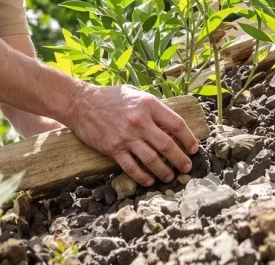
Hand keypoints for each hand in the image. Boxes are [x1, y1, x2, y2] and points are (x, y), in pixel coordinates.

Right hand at [65, 84, 199, 186]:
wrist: (81, 103)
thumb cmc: (110, 97)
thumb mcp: (135, 94)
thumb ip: (153, 107)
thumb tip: (171, 124)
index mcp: (148, 105)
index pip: (176, 124)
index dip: (188, 138)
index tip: (193, 148)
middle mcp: (139, 121)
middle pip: (167, 145)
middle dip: (180, 159)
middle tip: (187, 167)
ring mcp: (126, 136)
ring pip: (152, 159)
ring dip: (165, 171)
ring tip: (171, 176)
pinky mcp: (113, 149)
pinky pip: (132, 167)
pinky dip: (143, 177)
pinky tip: (150, 180)